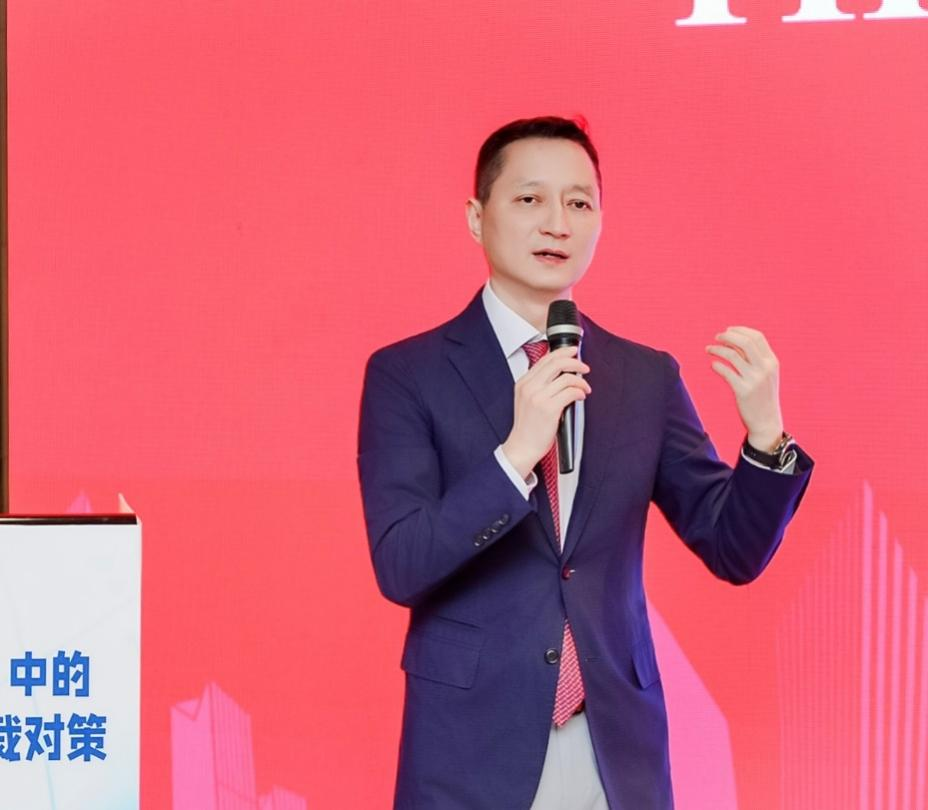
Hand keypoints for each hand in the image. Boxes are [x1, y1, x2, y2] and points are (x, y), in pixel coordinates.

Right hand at [501, 346, 590, 479]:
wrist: (522, 446)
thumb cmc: (528, 426)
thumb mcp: (527, 400)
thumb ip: (539, 385)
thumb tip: (561, 373)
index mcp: (523, 382)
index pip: (545, 359)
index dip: (562, 352)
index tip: (574, 352)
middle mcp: (529, 387)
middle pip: (556, 363)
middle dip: (575, 362)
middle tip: (585, 367)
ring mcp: (538, 397)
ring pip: (566, 377)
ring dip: (581, 381)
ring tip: (585, 388)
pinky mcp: (548, 408)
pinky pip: (570, 392)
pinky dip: (580, 392)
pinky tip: (581, 397)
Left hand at [706, 326, 783, 451]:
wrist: (766, 422)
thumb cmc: (763, 396)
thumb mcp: (765, 374)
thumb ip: (754, 358)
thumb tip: (733, 340)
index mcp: (772, 361)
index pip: (757, 337)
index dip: (740, 330)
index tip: (727, 330)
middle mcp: (765, 368)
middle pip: (745, 342)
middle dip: (728, 336)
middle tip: (716, 337)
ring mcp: (755, 379)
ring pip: (732, 355)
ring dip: (717, 349)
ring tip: (708, 349)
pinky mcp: (743, 391)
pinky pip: (726, 372)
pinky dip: (717, 365)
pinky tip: (713, 365)